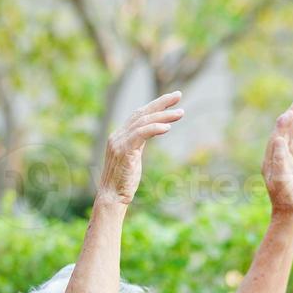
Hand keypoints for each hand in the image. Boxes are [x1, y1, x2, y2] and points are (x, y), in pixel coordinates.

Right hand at [96, 90, 184, 205]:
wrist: (111, 197)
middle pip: (142, 113)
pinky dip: (154, 128)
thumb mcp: (133, 158)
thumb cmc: (123, 182)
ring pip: (143, 122)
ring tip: (180, 113)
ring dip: (163, 116)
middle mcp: (118, 135)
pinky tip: (167, 127)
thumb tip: (151, 134)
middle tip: (179, 95)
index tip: (172, 100)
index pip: (139, 115)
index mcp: (119, 136)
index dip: (155, 106)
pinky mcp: (123, 151)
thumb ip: (139, 144)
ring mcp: (119, 142)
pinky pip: (140, 134)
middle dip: (161, 103)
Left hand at [263, 101, 292, 216]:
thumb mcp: (283, 179)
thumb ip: (280, 160)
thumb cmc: (287, 199)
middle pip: (281, 134)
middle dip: (288, 119)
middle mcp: (274, 159)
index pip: (276, 137)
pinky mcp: (290, 166)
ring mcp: (282, 162)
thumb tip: (279, 139)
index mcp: (270, 161)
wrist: (289, 214)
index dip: (282, 124)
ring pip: (288, 139)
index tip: (290, 112)